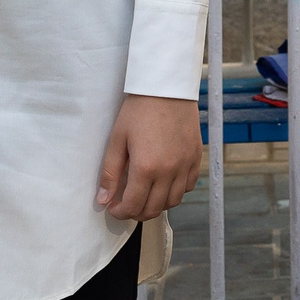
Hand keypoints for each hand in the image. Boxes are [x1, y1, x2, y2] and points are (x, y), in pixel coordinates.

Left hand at [97, 94, 205, 221]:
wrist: (166, 88)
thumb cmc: (139, 109)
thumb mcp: (118, 139)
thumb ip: (110, 172)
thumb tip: (103, 199)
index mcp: (146, 168)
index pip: (133, 206)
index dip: (120, 212)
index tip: (114, 207)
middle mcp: (169, 171)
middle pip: (154, 209)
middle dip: (137, 212)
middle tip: (127, 204)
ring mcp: (185, 165)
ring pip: (173, 201)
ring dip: (157, 204)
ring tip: (146, 195)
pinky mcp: (195, 157)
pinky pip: (189, 186)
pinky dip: (176, 191)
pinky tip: (165, 183)